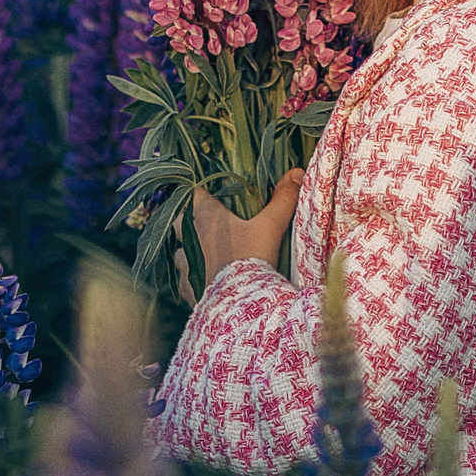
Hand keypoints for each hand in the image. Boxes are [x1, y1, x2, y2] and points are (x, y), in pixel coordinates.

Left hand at [173, 168, 303, 303]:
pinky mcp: (189, 290)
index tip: (206, 194)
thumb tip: (298, 171)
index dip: (198, 193)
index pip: (192, 196)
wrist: (242, 304)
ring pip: (179, 253)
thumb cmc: (253, 258)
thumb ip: (283, 199)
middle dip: (187, 221)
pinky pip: (184, 282)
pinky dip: (192, 280)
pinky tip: (203, 282)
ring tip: (204, 255)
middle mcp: (191, 239)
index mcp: (206, 218)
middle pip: (178, 222)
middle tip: (204, 224)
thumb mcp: (271, 227)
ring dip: (189, 252)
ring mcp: (187, 266)